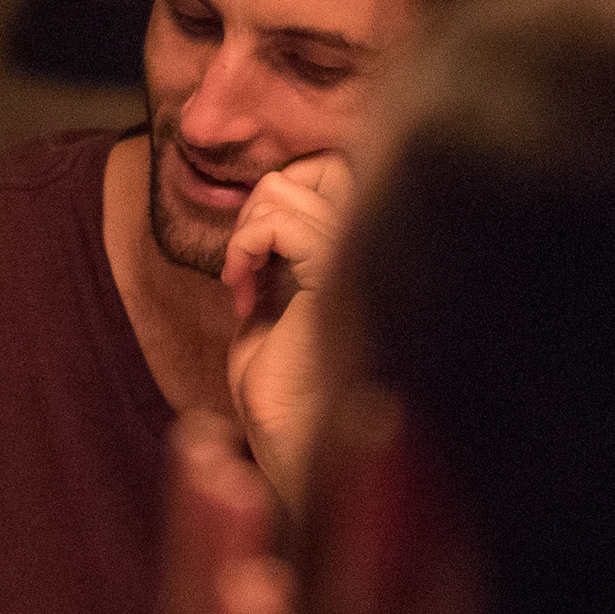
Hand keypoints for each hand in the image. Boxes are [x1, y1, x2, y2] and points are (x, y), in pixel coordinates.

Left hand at [219, 152, 354, 504]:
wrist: (291, 451)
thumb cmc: (282, 396)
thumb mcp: (274, 309)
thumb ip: (278, 255)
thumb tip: (264, 204)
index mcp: (364, 254)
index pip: (335, 171)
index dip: (283, 197)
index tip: (253, 261)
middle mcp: (373, 250)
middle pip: (325, 162)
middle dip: (267, 199)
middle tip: (245, 263)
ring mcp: (361, 263)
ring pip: (298, 184)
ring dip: (248, 227)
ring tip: (242, 283)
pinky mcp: (338, 285)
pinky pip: (288, 222)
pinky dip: (247, 243)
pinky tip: (242, 292)